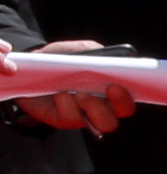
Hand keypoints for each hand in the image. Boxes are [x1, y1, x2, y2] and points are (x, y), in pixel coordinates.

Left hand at [0, 40, 133, 136]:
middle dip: (115, 105)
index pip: (128, 102)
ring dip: (93, 107)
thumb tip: (113, 59)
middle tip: (105, 89)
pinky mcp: (63, 119)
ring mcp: (83, 115)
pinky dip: (67, 106)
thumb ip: (100, 53)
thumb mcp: (82, 49)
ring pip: (102, 124)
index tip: (116, 85)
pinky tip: (60, 94)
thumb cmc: (61, 58)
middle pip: (119, 116)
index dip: (126, 97)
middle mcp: (100, 107)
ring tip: (79, 93)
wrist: (32, 66)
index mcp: (109, 90)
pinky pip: (72, 119)